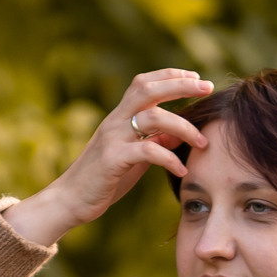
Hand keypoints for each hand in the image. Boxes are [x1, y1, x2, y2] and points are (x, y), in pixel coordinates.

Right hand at [5, 66, 212, 245]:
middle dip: (180, 85)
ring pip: (153, 117)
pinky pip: (148, 151)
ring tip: (202, 142)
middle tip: (207, 88)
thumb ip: (152, 142)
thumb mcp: (131, 158)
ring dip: (183, 127)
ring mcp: (113, 138)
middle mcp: (115, 121)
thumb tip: (177, 136)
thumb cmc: (103, 180)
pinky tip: (183, 170)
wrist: (69, 200)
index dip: (171, 75)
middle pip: (148, 89)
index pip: (144, 83)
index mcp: (119, 117)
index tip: (197, 78)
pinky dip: (169, 159)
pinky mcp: (113, 160)